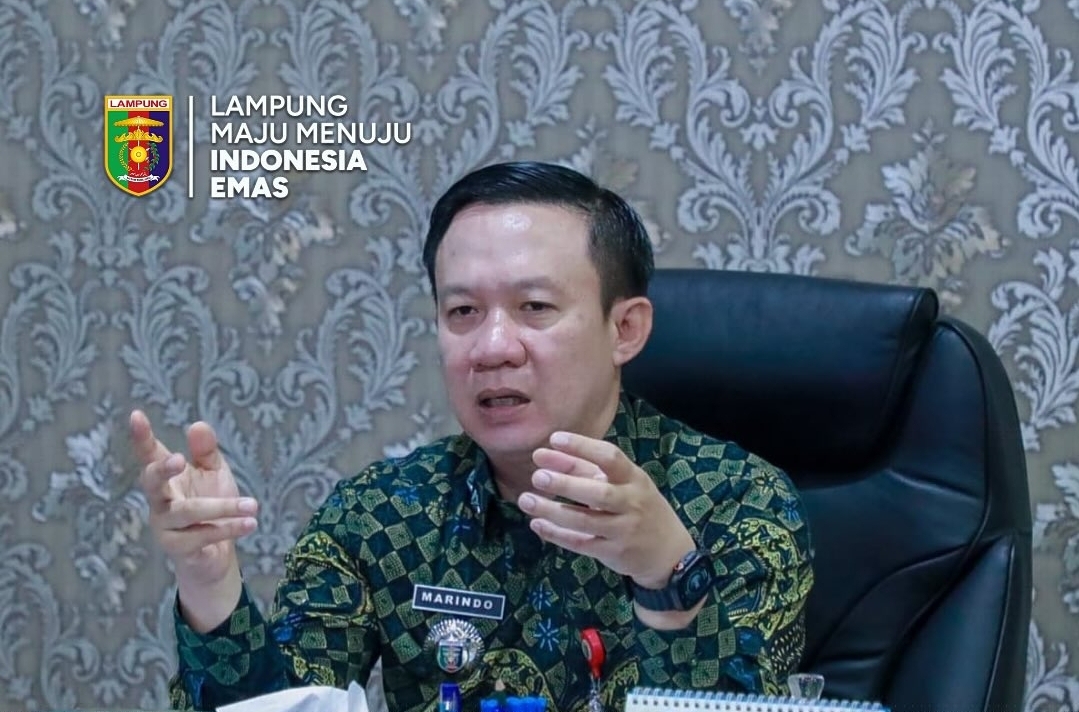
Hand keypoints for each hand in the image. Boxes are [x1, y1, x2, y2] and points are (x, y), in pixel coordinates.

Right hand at [131, 409, 255, 629]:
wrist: (216, 555)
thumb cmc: (212, 508)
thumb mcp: (213, 475)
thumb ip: (206, 452)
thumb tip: (197, 425)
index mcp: (167, 479)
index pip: (149, 455)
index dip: (141, 437)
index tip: (135, 414)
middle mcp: (159, 501)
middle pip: (151, 482)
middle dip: (162, 470)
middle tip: (178, 459)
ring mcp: (164, 526)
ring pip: (188, 511)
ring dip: (223, 507)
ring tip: (253, 505)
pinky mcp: (177, 549)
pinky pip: (202, 535)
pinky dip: (229, 528)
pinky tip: (250, 523)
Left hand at [518, 431, 695, 590]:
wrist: (669, 553)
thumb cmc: (640, 507)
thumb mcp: (623, 483)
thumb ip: (585, 467)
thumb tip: (547, 452)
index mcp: (634, 479)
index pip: (610, 457)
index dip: (583, 447)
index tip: (554, 439)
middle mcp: (630, 503)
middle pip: (598, 493)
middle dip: (566, 484)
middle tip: (537, 475)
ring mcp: (622, 530)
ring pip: (584, 521)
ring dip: (552, 511)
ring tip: (526, 499)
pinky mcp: (612, 553)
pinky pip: (580, 543)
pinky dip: (556, 535)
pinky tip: (536, 524)